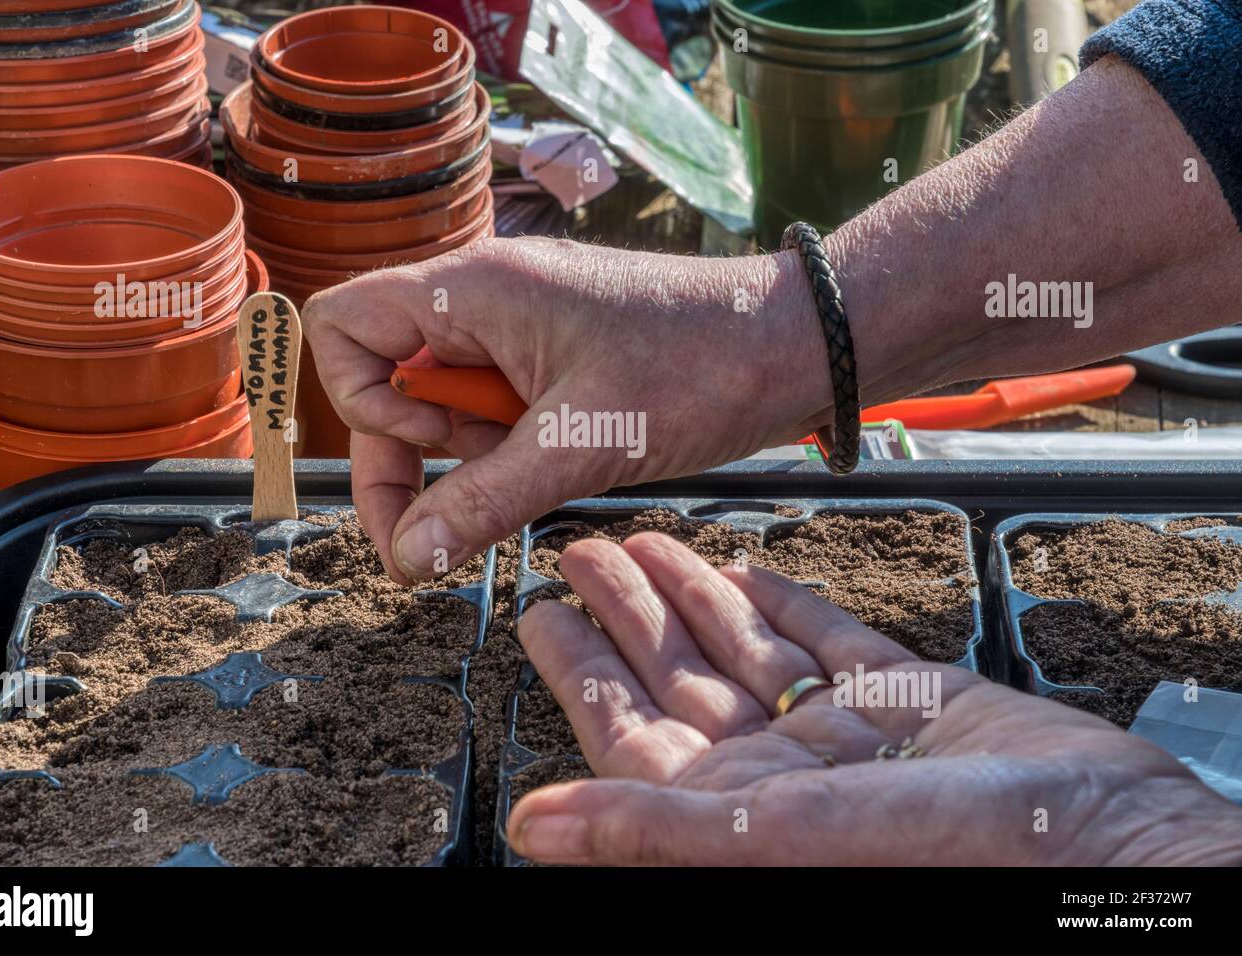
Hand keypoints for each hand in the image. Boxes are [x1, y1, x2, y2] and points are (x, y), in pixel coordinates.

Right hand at [301, 238, 831, 582]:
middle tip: (461, 519)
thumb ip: (483, 501)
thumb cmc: (699, 366)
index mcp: (475, 291)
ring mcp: (517, 330)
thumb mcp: (581, 444)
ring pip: (442, 406)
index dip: (363, 403)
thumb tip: (406, 556)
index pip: (343, 327)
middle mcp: (483, 302)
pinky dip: (512, 450)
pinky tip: (567, 457)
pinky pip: (494, 411)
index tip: (434, 449)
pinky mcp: (550, 359)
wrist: (790, 348)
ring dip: (474, 456)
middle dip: (415, 456)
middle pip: (386, 380)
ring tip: (549, 462)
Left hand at [507, 533, 1241, 865]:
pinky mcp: (908, 700)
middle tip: (584, 551)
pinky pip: (828, 643)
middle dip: (629, 613)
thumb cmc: (956, 856)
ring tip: (645, 542)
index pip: (630, 729)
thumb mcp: (776, 835)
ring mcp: (844, 736)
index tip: (541, 611)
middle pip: (679, 677)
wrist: (1111, 841)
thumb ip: (653, 826)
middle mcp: (780, 773)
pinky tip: (753, 569)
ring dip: (695, 596)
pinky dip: (788, 603)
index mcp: (736, 809)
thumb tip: (533, 830)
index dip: (580, 670)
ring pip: (746, 651)